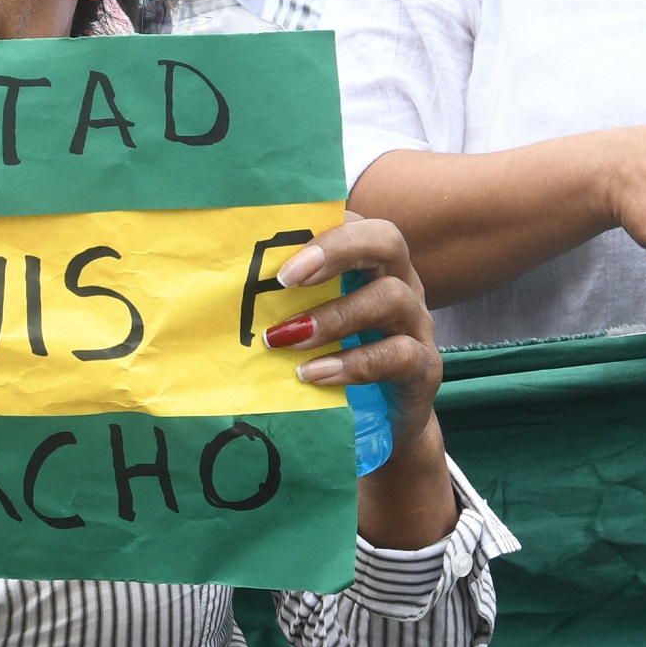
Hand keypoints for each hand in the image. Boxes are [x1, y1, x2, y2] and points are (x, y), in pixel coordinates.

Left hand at [261, 215, 441, 450]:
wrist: (385, 426)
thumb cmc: (337, 361)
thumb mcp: (309, 324)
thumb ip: (281, 302)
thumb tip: (220, 289)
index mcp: (369, 263)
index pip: (351, 221)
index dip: (316, 224)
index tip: (271, 245)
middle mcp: (399, 281)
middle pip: (385, 239)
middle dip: (335, 250)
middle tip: (286, 277)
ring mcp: (416, 323)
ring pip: (390, 296)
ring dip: (334, 316)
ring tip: (288, 339)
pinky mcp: (425, 368)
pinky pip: (399, 354)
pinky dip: (354, 363)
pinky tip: (316, 375)